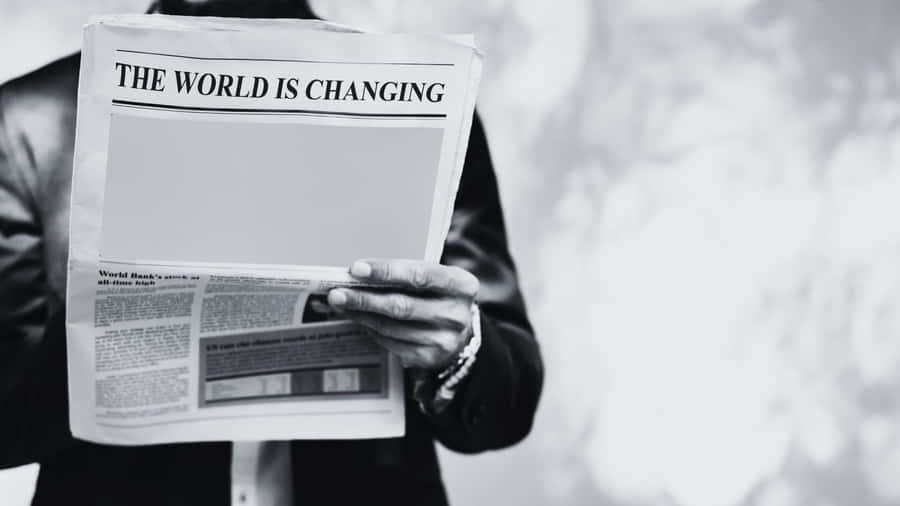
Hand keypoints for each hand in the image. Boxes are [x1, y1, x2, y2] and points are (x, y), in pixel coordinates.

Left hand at [327, 259, 478, 369]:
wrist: (462, 334)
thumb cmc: (441, 296)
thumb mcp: (438, 280)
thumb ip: (409, 274)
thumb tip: (360, 272)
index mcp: (462, 285)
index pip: (420, 275)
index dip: (386, 271)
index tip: (356, 269)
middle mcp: (456, 314)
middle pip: (402, 306)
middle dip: (364, 298)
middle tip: (336, 293)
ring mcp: (444, 340)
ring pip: (392, 327)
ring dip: (361, 315)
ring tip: (340, 305)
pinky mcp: (429, 357)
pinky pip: (391, 342)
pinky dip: (370, 329)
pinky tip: (358, 319)